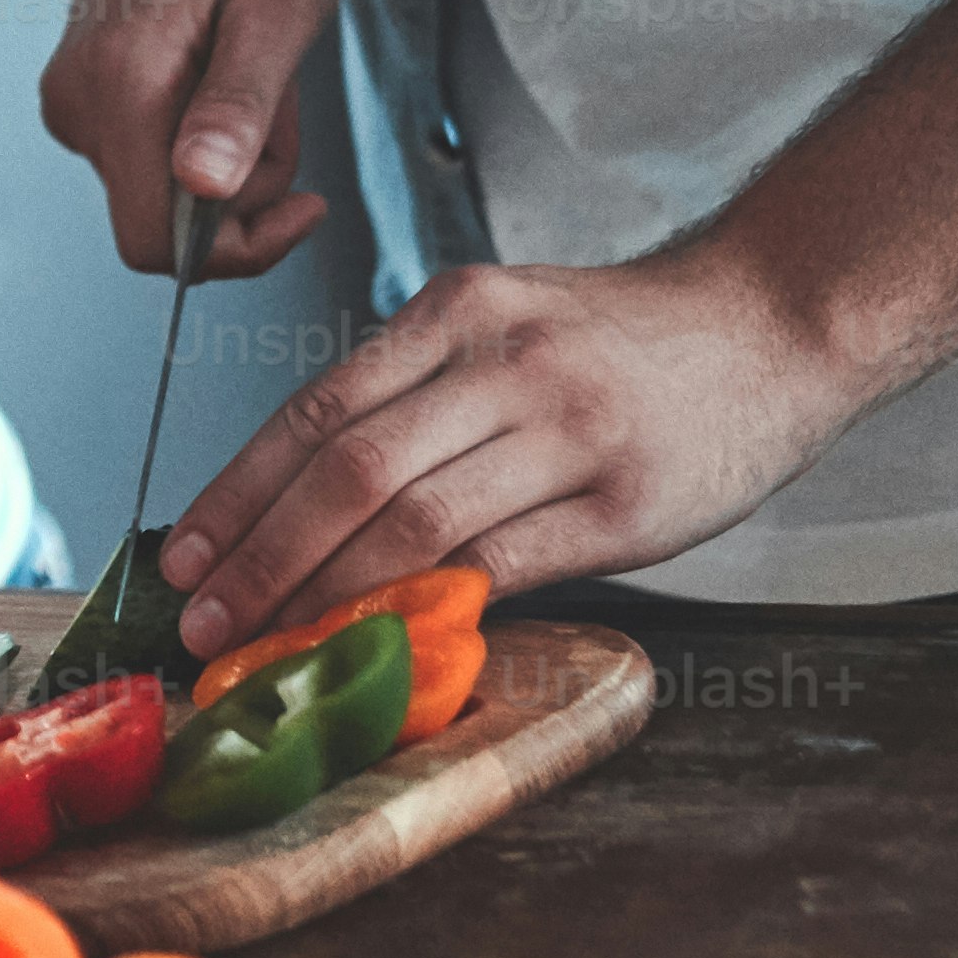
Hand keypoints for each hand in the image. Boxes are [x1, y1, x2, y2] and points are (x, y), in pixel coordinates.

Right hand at [43, 0, 346, 275]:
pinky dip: (204, 125)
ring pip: (163, 186)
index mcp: (120, 85)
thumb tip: (205, 192)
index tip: (309, 201)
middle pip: (165, 221)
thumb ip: (238, 101)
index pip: (157, 244)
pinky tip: (227, 55)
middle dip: (246, 186)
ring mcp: (72, 92)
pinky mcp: (83, 85)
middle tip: (284, 91)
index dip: (242, 249)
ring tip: (261, 60)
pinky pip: (150, 148)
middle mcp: (77, 99)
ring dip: (231, 152)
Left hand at [151, 231, 897, 646]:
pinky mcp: (625, 504)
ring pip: (416, 522)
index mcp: (459, 311)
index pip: (318, 409)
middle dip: (262, 556)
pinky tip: (384, 645)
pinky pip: (505, 564)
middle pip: (350, 468)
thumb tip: (307, 504)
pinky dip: (433, 610)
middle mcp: (505, 363)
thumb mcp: (510, 325)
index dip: (239, 493)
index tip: (184, 555)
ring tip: (274, 645)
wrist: (774, 324)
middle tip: (206, 621)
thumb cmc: (626, 340)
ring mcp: (568, 432)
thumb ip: (421, 396)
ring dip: (329, 595)